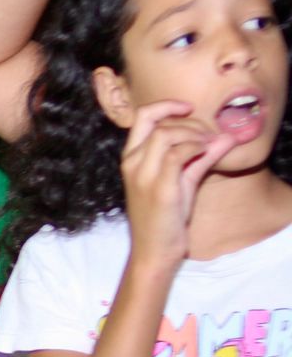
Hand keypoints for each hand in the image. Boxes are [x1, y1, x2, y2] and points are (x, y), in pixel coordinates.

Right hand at [120, 101, 236, 268]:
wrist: (154, 250)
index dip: (167, 105)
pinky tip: (207, 152)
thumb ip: (200, 158)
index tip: (188, 108)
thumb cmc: (164, 218)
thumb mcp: (181, 182)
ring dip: (194, 134)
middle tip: (209, 135)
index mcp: (131, 159)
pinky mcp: (159, 189)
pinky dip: (196, 148)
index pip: (142, 117)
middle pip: (158, 123)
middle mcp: (132, 164)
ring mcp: (143, 176)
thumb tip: (226, 137)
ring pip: (166, 135)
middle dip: (189, 123)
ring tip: (210, 144)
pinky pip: (177, 155)